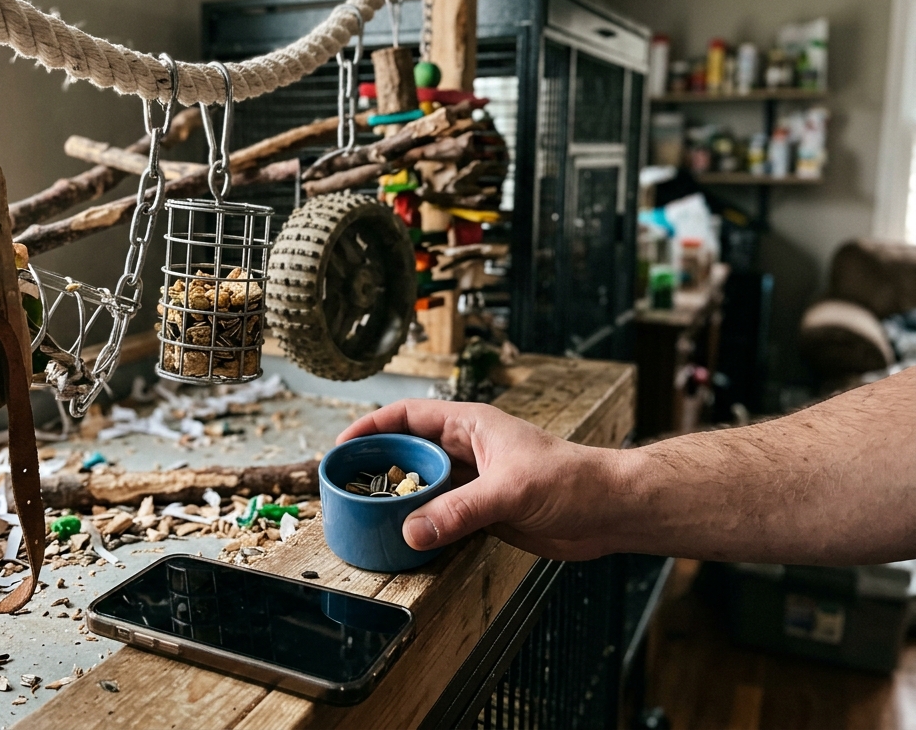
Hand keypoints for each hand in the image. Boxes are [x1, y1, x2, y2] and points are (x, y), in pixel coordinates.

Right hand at [336, 399, 617, 559]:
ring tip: (367, 514)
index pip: (409, 415)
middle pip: (409, 451)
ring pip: (423, 486)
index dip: (373, 426)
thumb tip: (412, 530)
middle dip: (379, 465)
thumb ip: (460, 511)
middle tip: (347, 486)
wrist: (610, 510)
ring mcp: (474, 482)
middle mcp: (467, 450)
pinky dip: (422, 526)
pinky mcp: (484, 511)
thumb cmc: (573, 480)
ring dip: (400, 499)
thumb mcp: (511, 491)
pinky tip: (404, 538)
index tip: (343, 445)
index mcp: (471, 425)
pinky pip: (441, 516)